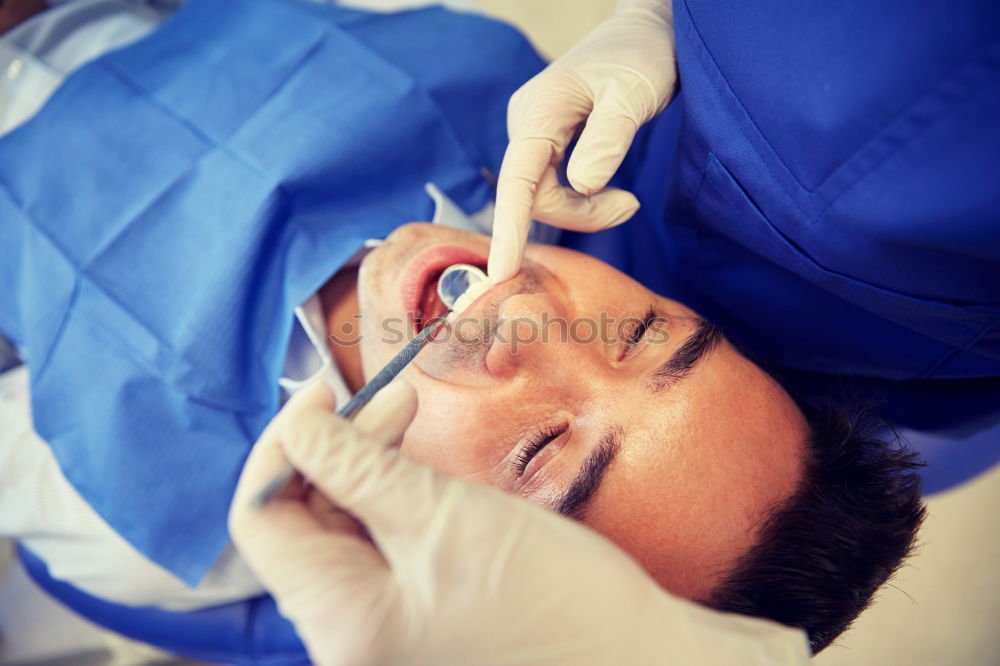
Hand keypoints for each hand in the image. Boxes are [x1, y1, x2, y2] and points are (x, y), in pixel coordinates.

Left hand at [230, 380, 808, 665]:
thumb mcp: (444, 516)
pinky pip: (376, 551)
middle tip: (395, 398)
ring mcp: (379, 632)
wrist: (635, 659)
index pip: (262, 519)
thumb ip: (358, 469)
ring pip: (340, 531)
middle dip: (335, 447)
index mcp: (339, 621)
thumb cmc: (554, 598)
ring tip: (411, 421)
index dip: (285, 443)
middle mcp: (344, 637)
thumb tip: (301, 425)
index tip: (328, 390)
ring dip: (364, 467)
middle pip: (301, 522)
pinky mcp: (413, 620)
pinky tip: (420, 467)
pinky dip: (390, 499)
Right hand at [489, 0, 679, 282]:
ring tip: (629, 201)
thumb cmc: (642, 55)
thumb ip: (608, 140)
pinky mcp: (546, 144)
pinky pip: (553, 188)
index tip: (501, 274)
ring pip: (544, 197)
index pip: (517, 180)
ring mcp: (533, 134)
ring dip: (586, 211)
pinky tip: (614, 192)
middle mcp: (526, 124)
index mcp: (539, 111)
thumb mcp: (634, 94)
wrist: (646, 31)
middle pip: (533, 197)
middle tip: (631, 206)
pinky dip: (584, 201)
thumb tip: (583, 186)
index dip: (509, 229)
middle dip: (580, 215)